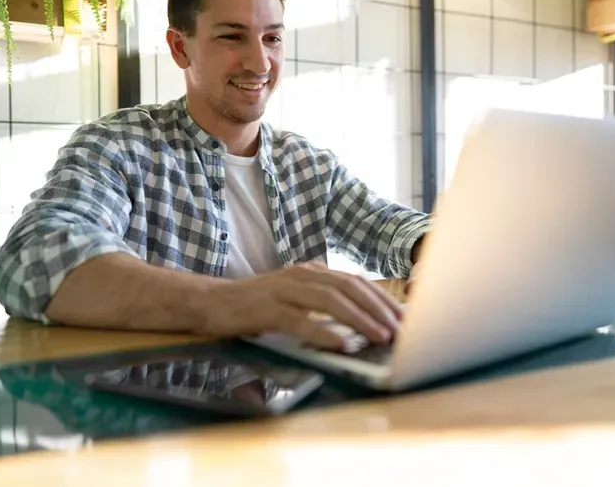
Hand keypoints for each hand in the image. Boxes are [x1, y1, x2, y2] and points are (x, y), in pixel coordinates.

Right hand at [196, 262, 402, 349]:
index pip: (355, 281)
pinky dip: (322, 331)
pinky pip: (299, 320)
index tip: (402, 317)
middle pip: (348, 287)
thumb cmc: (257, 305)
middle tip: (399, 329)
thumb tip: (362, 321)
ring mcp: (283, 290)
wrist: (212, 301)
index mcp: (311, 271)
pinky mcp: (266, 309)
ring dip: (358, 318)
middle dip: (377, 308)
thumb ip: (323, 302)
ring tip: (379, 336)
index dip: (381, 298)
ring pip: (329, 300)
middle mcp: (301, 275)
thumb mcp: (295, 297)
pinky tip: (340, 343)